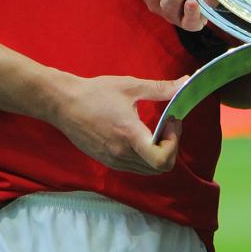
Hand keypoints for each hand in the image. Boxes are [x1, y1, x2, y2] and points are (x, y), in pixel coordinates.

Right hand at [48, 73, 185, 174]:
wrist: (63, 103)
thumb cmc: (96, 92)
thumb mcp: (131, 86)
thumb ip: (161, 88)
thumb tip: (187, 82)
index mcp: (130, 135)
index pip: (162, 160)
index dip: (174, 143)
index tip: (171, 122)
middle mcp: (122, 154)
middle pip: (160, 167)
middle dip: (170, 146)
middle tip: (167, 124)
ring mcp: (113, 160)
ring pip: (147, 170)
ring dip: (157, 152)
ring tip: (154, 129)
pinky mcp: (106, 161)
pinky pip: (134, 167)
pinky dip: (144, 156)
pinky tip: (139, 135)